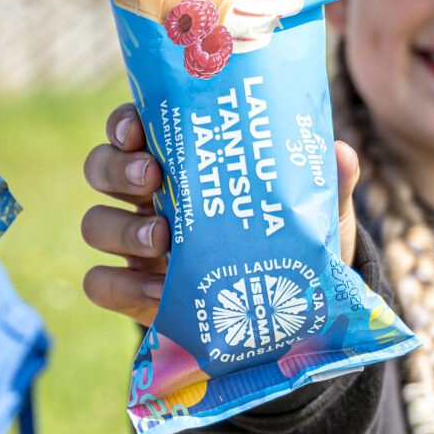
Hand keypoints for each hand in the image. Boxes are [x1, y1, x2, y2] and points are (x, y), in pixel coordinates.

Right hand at [80, 103, 358, 326]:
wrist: (281, 310)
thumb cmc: (287, 242)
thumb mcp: (312, 214)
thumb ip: (324, 185)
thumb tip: (339, 154)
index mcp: (179, 161)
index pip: (133, 127)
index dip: (124, 122)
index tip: (138, 126)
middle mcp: (146, 196)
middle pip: (99, 166)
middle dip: (116, 168)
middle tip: (152, 176)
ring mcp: (133, 243)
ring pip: (93, 224)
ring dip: (120, 229)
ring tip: (161, 241)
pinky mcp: (131, 290)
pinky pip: (99, 283)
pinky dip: (124, 287)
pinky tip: (161, 293)